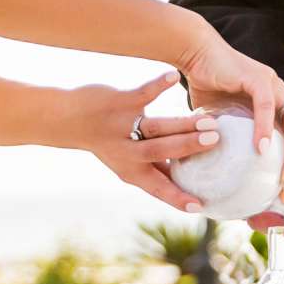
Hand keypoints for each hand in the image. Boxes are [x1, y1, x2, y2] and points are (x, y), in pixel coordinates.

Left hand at [73, 72, 219, 214]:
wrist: (68, 119)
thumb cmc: (110, 142)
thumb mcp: (130, 161)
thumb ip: (157, 169)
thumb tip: (190, 182)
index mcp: (132, 170)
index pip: (158, 187)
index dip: (177, 198)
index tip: (200, 206)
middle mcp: (127, 152)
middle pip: (161, 152)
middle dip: (189, 147)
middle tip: (215, 141)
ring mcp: (123, 126)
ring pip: (156, 127)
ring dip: (183, 124)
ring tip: (208, 120)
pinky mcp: (119, 103)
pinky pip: (142, 94)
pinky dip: (158, 85)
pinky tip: (173, 77)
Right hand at [175, 20, 283, 210]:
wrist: (195, 55)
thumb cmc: (208, 92)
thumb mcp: (227, 128)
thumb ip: (236, 148)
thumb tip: (229, 187)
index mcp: (282, 111)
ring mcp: (275, 87)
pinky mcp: (257, 78)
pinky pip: (266, 106)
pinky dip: (265, 128)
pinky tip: (260, 150)